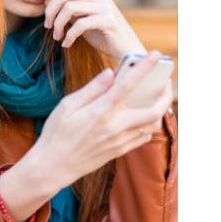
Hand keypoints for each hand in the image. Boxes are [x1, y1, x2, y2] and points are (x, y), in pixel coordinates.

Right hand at [27, 52, 171, 193]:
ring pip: (151, 125)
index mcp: (100, 111)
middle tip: (166, 83)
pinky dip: (148, 125)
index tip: (156, 55)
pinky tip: (142, 116)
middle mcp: (114, 126)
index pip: (127, 84)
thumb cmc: (56, 132)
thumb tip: (111, 72)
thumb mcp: (67, 106)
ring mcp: (119, 141)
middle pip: (153, 110)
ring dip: (159, 111)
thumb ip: (92, 89)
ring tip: (157, 98)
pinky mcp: (119, 151)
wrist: (53, 166)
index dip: (144, 67)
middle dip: (166, 95)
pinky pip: (143, 137)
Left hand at [34, 0, 144, 60]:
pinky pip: (80, 24)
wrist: (125, 48)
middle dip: (50, 11)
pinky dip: (69, 36)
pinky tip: (67, 44)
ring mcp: (105, 6)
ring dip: (58, 25)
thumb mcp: (81, 16)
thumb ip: (67, 6)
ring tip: (57, 37)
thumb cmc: (101, 32)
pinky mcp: (108, 20)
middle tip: (47, 26)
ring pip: (69, 8)